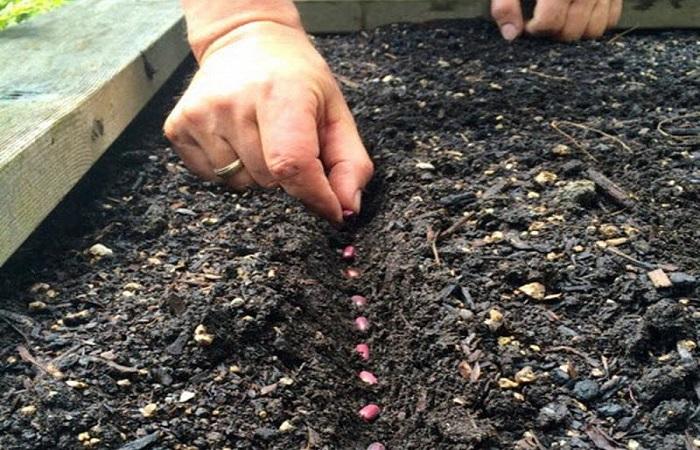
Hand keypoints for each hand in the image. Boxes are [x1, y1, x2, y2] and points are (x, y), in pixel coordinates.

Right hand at [164, 21, 373, 222]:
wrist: (245, 39)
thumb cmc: (296, 77)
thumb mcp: (336, 112)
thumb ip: (350, 163)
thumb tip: (346, 208)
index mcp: (280, 93)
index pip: (293, 164)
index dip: (315, 196)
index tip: (330, 209)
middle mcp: (234, 102)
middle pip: (269, 180)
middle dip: (287, 175)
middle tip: (287, 140)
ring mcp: (201, 115)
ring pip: (240, 183)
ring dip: (257, 172)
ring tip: (260, 135)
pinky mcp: (178, 126)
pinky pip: (212, 178)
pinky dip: (230, 168)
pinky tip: (236, 137)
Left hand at [491, 0, 622, 41]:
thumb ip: (506, 4)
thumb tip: (511, 34)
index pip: (550, 21)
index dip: (535, 28)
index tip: (529, 24)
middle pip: (571, 30)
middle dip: (553, 33)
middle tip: (543, 23)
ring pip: (593, 29)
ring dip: (574, 32)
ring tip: (560, 20)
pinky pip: (611, 18)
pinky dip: (595, 22)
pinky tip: (578, 14)